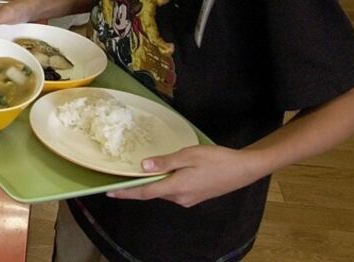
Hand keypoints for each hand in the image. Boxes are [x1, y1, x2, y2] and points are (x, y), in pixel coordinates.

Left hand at [107, 145, 263, 207]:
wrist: (243, 169)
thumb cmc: (217, 159)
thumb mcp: (189, 155)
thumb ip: (165, 162)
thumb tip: (143, 167)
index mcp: (176, 187)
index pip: (145, 192)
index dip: (126, 192)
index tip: (110, 192)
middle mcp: (180, 198)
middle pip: (153, 192)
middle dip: (137, 186)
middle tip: (120, 177)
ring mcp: (188, 199)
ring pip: (163, 191)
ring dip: (152, 183)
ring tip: (140, 172)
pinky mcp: (195, 196)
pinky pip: (173, 190)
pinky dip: (164, 183)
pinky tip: (164, 173)